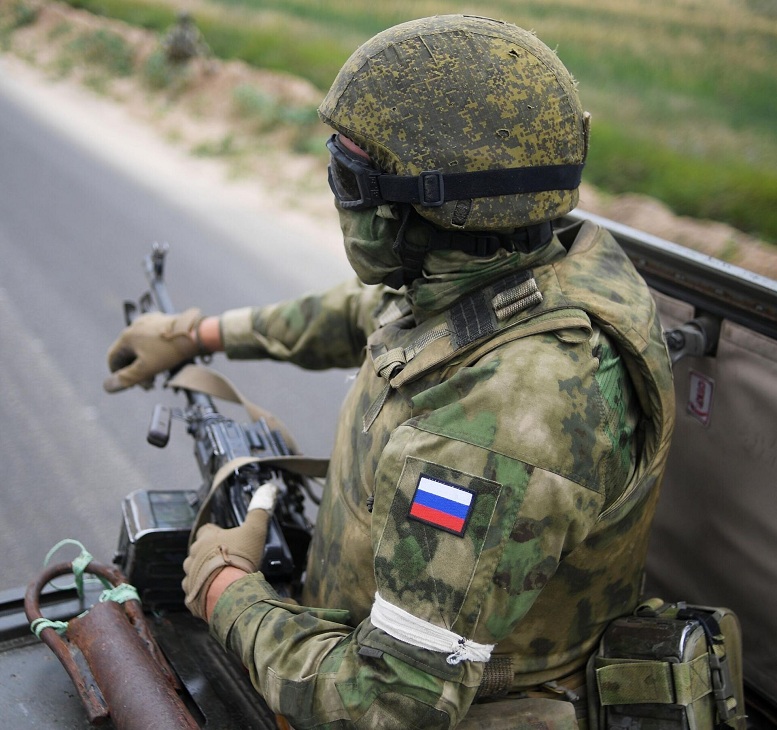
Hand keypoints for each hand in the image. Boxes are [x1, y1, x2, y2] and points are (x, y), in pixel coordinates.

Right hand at [103, 308, 203, 392]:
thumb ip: (126, 379)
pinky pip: (152, 339)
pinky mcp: (162, 320)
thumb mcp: (146, 369)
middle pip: (128, 353)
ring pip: (141, 346)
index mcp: (127, 336)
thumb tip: (107, 386)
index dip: (117, 374)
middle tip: (148, 384)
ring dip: (145, 363)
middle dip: (135, 371)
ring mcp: (149, 321)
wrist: (195, 334)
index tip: (130, 385)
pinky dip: (154, 352)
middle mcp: (135, 326)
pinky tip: (164, 361)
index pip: (112, 358)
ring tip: (157, 375)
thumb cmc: (170, 351)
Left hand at [182, 483, 277, 620]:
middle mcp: (193, 555)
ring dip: (204, 572)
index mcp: (206, 538)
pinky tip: (215, 593)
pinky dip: (202, 591)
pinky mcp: (190, 594)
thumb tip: (268, 489)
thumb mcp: (254, 531)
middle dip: (209, 554)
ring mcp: (190, 576)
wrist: (229, 591)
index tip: (225, 538)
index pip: (205, 531)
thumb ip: (259, 511)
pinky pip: (194, 590)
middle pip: (198, 551)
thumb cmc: (240, 558)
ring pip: (194, 571)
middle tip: (226, 560)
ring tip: (221, 578)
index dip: (215, 534)